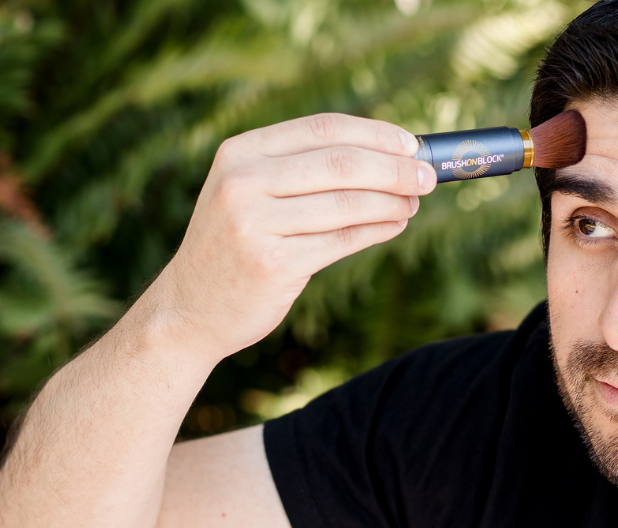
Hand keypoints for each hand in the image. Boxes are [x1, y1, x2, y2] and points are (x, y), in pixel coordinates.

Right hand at [151, 113, 436, 360]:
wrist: (189, 309)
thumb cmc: (235, 246)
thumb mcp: (250, 193)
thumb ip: (304, 170)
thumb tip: (391, 156)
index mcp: (241, 152)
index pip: (323, 129)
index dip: (375, 133)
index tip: (412, 144)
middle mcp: (243, 182)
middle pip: (342, 163)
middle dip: (395, 168)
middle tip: (428, 177)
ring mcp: (255, 224)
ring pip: (348, 203)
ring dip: (392, 202)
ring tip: (413, 205)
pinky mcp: (273, 263)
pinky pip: (343, 240)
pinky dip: (378, 230)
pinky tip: (395, 225)